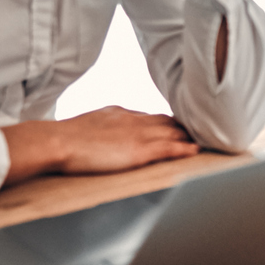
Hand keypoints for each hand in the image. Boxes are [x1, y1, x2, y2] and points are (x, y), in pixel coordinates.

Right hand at [1, 107, 200, 183]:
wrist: (57, 141)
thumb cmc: (64, 138)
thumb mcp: (88, 125)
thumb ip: (102, 128)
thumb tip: (105, 137)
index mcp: (120, 113)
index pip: (151, 116)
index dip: (167, 122)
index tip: (179, 126)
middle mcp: (133, 120)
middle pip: (167, 121)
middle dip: (185, 127)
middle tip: (202, 131)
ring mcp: (137, 135)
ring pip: (172, 133)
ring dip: (189, 137)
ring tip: (207, 140)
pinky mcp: (138, 151)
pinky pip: (168, 149)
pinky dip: (183, 149)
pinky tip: (195, 151)